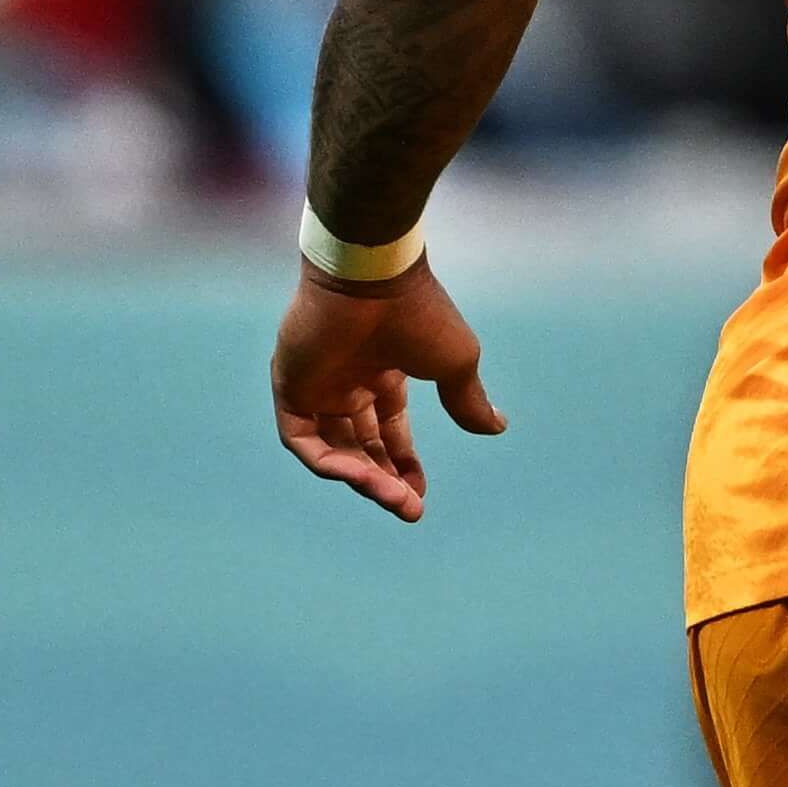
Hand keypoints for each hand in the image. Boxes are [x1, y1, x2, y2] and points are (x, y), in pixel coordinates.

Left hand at [273, 262, 502, 522]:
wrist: (374, 278)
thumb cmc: (418, 314)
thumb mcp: (455, 364)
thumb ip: (467, 400)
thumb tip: (497, 428)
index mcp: (382, 373)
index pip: (388, 431)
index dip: (403, 465)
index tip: (419, 495)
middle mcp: (346, 382)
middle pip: (360, 446)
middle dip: (384, 480)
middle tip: (409, 508)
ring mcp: (316, 385)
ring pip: (332, 449)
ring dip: (362, 478)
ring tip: (394, 497)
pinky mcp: (290, 386)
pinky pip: (301, 440)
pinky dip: (328, 463)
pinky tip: (361, 476)